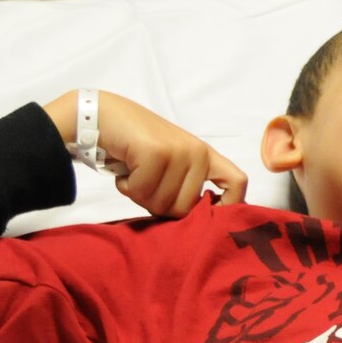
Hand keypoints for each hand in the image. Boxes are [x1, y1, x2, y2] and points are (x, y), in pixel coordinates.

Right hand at [45, 90, 248, 217]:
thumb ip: (184, 189)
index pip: (237, 182)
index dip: (230, 207)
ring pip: (161, 203)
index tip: (207, 220)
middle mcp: (198, 152)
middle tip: (145, 184)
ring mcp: (179, 151)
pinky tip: (125, 170)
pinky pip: (141, 191)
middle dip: (157, 205)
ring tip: (135, 173)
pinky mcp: (156, 152)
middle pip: (185, 209)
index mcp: (206, 156)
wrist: (104, 115)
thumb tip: (193, 227)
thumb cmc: (137, 148)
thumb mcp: (170, 167)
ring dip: (139, 195)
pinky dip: (127, 187)